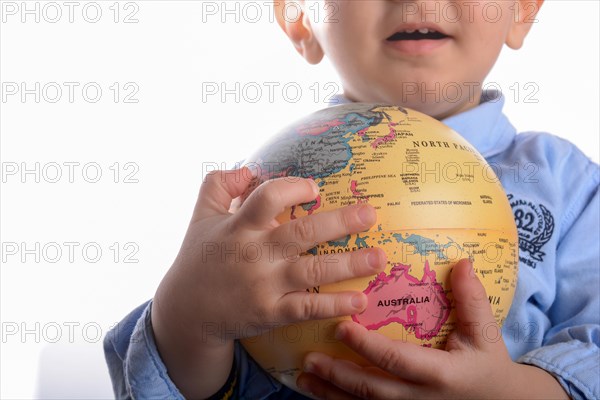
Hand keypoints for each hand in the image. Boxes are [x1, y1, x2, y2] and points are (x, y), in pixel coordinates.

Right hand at [151, 168, 385, 397]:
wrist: (186, 312)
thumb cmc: (199, 258)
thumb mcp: (200, 216)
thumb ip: (218, 185)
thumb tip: (248, 168)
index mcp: (239, 226)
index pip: (268, 197)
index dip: (294, 188)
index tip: (315, 188)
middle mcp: (254, 253)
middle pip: (302, 233)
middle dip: (340, 222)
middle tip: (371, 214)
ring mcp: (264, 285)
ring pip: (312, 271)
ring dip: (349, 264)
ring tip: (380, 257)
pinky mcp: (270, 313)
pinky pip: (307, 308)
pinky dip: (334, 305)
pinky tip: (360, 300)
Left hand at [297, 259, 568, 398]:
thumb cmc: (488, 365)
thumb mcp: (486, 334)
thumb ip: (472, 299)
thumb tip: (462, 262)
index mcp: (439, 373)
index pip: (396, 360)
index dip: (367, 346)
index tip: (341, 328)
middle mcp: (420, 398)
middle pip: (372, 390)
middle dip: (338, 374)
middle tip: (310, 357)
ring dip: (331, 393)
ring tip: (304, 377)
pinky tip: (319, 393)